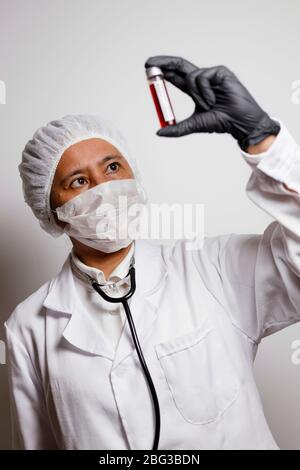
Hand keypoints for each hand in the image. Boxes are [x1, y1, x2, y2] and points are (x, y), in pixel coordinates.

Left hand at [144, 55, 279, 149]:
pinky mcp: (220, 72)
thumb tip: (159, 132)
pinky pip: (202, 77)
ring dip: (195, 94)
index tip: (148, 69)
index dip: (162, 72)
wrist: (239, 123)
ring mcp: (211, 75)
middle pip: (179, 66)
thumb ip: (177, 129)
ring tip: (207, 105)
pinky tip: (214, 99)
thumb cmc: (221, 122)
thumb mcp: (194, 125)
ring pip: (190, 76)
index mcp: (195, 90)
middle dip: (163, 63)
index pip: (175, 77)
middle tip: (149, 63)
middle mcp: (201, 80)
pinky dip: (204, 91)